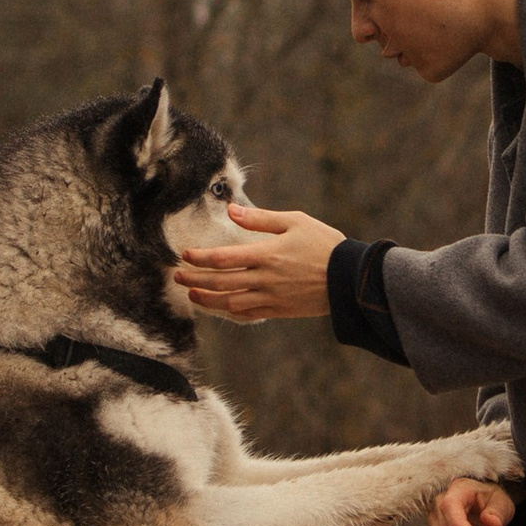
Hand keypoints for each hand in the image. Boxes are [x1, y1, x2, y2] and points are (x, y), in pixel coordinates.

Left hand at [175, 202, 346, 322]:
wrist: (349, 278)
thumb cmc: (324, 244)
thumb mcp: (295, 222)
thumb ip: (260, 219)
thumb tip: (232, 211)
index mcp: (267, 254)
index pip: (224, 258)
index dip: (201, 258)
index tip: (185, 255)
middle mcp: (265, 279)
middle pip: (220, 282)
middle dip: (195, 279)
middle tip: (176, 277)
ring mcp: (271, 297)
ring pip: (230, 302)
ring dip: (208, 299)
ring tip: (192, 294)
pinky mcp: (279, 310)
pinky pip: (248, 314)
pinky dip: (230, 312)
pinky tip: (221, 308)